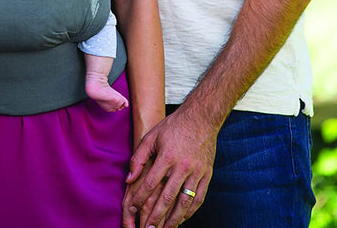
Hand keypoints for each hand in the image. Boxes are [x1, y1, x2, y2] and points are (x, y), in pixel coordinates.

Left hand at [122, 103, 217, 227]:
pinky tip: (182, 219)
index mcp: (167, 156)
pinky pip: (198, 198)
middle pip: (167, 198)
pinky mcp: (207, 175)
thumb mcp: (152, 136)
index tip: (132, 209)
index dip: (140, 198)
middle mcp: (183, 166)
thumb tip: (129, 180)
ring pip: (184, 202)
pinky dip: (190, 211)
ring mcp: (197, 172)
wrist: (201, 118)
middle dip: (156, 216)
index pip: (151, 183)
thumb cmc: (173, 127)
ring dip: (174, 219)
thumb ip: (139, 158)